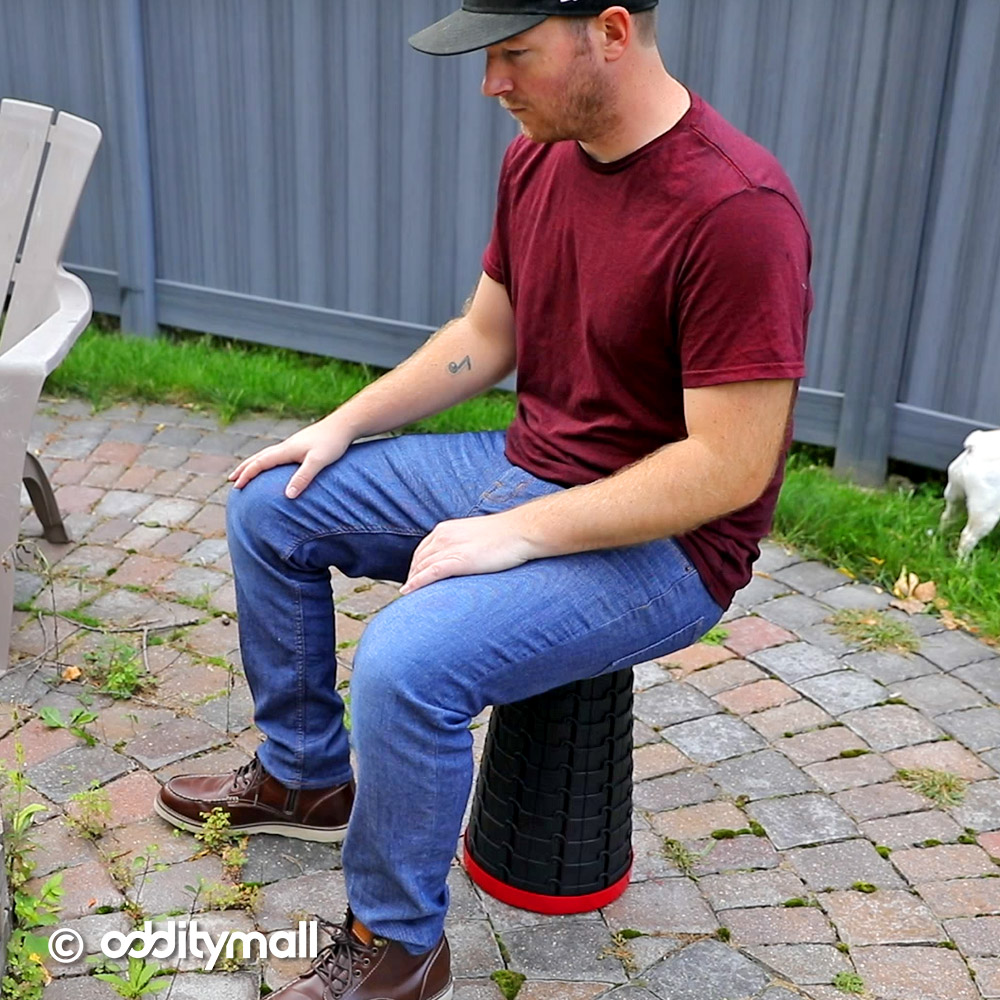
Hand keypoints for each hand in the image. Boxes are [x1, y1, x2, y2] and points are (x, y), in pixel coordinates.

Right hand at [229, 415, 353, 496]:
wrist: (343, 426)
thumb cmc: (332, 443)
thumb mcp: (318, 461)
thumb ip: (303, 477)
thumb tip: (288, 496)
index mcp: (286, 450)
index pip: (260, 463)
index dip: (247, 474)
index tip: (237, 486)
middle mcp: (286, 446)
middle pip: (259, 457)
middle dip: (244, 469)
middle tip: (231, 480)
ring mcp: (292, 445)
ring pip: (266, 455)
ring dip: (253, 464)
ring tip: (246, 473)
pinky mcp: (300, 446)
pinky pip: (276, 455)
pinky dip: (266, 461)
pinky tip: (272, 466)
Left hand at [400, 512, 538, 594]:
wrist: (522, 531)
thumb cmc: (507, 535)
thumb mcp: (477, 537)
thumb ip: (464, 546)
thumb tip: (463, 560)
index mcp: (446, 529)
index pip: (422, 551)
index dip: (415, 567)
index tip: (414, 580)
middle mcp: (443, 536)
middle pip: (418, 560)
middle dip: (411, 577)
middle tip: (408, 594)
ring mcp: (449, 547)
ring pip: (421, 567)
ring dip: (412, 583)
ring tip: (407, 598)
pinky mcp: (458, 560)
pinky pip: (430, 573)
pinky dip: (416, 583)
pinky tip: (408, 592)